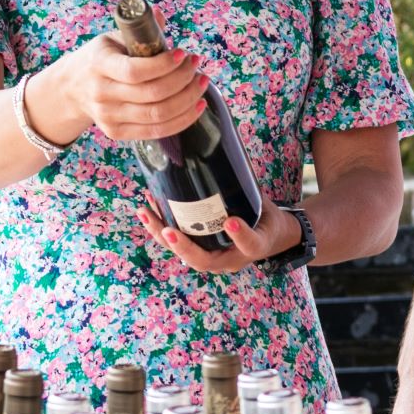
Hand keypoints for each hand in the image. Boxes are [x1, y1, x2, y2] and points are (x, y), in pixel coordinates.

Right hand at [38, 34, 208, 145]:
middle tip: (197, 66)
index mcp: (99, 64)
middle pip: (153, 94)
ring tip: (201, 83)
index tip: (183, 54)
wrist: (72, 88)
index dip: (165, 64)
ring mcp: (109, 117)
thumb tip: (159, 14)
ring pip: (158, 114)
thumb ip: (139, 30)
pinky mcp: (118, 133)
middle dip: (184, 80)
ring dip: (188, 99)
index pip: (136, 71)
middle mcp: (102, 94)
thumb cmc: (100, 59)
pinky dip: (183, 119)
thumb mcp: (112, 39)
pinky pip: (157, 131)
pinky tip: (197, 106)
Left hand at [136, 198, 298, 275]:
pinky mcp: (201, 252)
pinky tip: (148, 209)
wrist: (267, 237)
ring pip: (184, 254)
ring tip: (145, 213)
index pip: (249, 244)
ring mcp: (213, 258)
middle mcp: (231, 258)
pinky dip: (160, 227)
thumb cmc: (266, 218)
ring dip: (161, 235)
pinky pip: (178, 244)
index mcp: (255, 247)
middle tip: (168, 231)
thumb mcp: (265, 205)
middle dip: (183, 246)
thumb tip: (228, 153)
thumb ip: (248, 189)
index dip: (240, 235)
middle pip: (203, 260)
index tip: (231, 221)